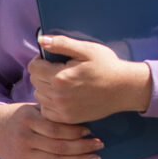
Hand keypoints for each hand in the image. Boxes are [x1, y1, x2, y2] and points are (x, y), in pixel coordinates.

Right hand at [0, 102, 103, 158]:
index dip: (74, 131)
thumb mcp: (32, 109)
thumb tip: (81, 117)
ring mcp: (24, 154)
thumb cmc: (20, 117)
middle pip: (58, 147)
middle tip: (99, 145)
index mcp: (28, 120)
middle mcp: (25, 138)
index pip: (55, 129)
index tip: (89, 130)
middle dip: (82, 147)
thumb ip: (51, 114)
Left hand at [26, 33, 152, 124]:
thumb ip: (61, 44)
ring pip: (39, 96)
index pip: (33, 67)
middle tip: (58, 69)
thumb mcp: (86, 50)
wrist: (124, 89)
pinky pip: (47, 110)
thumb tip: (41, 40)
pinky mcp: (68, 118)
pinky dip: (50, 103)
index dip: (39, 60)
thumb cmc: (107, 66)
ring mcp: (62, 109)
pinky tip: (62, 95)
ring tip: (61, 82)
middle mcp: (58, 95)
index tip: (50, 59)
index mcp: (60, 77)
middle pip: (34, 81)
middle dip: (42, 73)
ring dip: (45, 88)